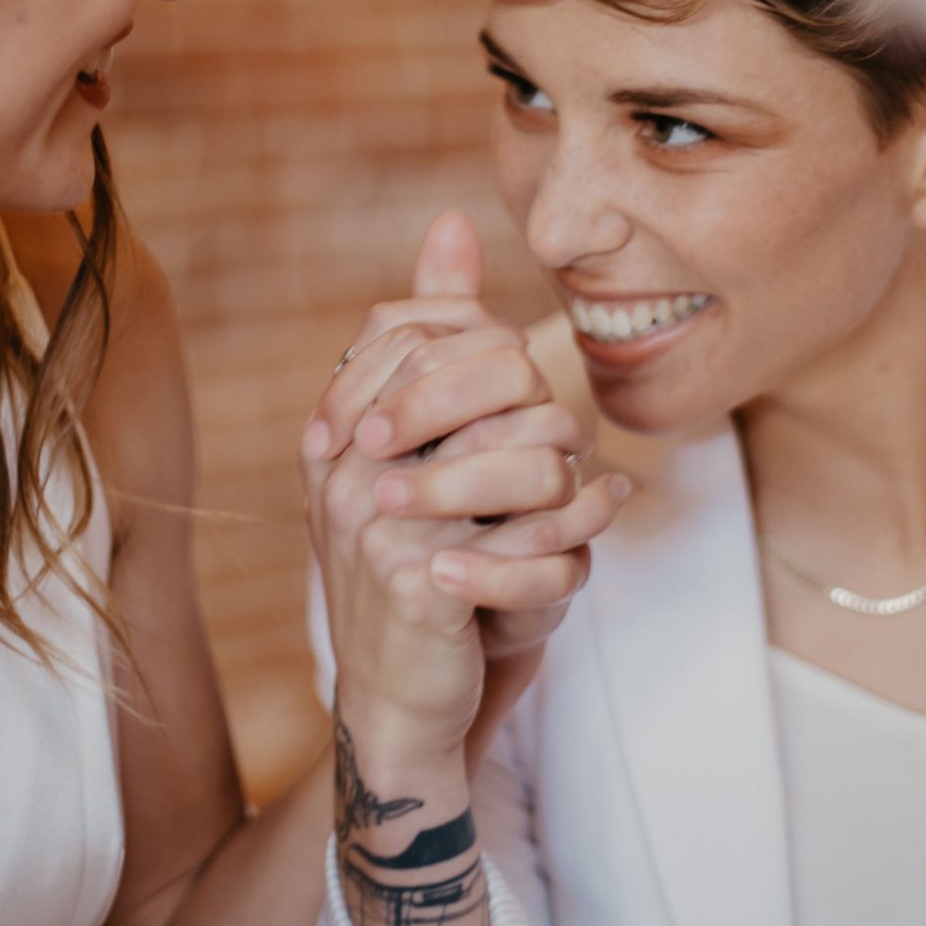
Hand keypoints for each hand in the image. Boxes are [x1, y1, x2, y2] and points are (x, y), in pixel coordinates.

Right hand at [304, 212, 625, 778]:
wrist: (404, 704)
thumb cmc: (425, 565)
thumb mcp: (432, 449)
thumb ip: (435, 339)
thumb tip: (452, 221)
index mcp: (338, 427)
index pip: (424, 329)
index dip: (494, 357)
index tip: (519, 400)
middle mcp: (343, 465)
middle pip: (483, 377)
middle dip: (540, 412)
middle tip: (564, 450)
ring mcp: (374, 522)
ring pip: (526, 453)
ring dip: (569, 484)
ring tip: (582, 500)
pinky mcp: (418, 579)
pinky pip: (532, 535)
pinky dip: (574, 544)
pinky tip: (587, 542)